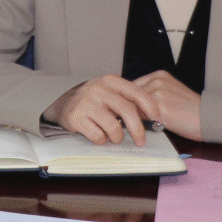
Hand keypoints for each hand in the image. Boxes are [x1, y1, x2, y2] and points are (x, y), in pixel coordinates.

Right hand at [44, 75, 158, 145]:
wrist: (63, 105)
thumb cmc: (94, 102)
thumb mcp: (109, 93)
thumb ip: (128, 100)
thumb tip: (153, 117)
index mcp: (109, 81)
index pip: (136, 92)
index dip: (150, 108)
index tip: (157, 120)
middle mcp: (97, 89)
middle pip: (127, 111)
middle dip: (138, 129)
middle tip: (141, 141)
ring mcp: (86, 103)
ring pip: (113, 127)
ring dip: (117, 137)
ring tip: (113, 136)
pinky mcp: (76, 117)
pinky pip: (99, 136)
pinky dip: (102, 140)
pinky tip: (98, 135)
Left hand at [131, 70, 202, 140]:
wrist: (209, 118)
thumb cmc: (190, 109)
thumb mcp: (171, 91)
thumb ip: (153, 92)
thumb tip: (132, 102)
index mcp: (159, 75)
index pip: (133, 86)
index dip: (130, 99)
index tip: (131, 108)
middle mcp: (157, 82)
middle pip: (131, 96)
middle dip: (131, 108)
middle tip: (134, 118)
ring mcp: (158, 94)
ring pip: (134, 107)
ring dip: (136, 117)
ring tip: (145, 123)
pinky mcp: (160, 109)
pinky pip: (141, 118)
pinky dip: (142, 124)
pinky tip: (150, 128)